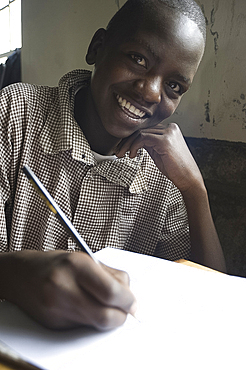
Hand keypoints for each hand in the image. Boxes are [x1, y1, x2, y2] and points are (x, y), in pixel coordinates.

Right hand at [1, 250, 136, 330]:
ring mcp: (56, 308)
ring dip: (107, 317)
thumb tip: (131, 296)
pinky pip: (83, 326)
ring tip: (103, 303)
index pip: (111, 291)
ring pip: (96, 324)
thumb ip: (111, 275)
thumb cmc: (57, 263)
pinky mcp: (53, 323)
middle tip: (125, 310)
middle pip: (105, 316)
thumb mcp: (86, 258)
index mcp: (76, 265)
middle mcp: (64, 287)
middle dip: (121, 316)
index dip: (128, 301)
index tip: (133, 303)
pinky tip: (84, 306)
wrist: (22, 274)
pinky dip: (91, 319)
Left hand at [116, 122, 203, 193]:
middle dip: (127, 141)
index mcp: (170, 130)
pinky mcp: (165, 140)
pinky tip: (131, 155)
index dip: (131, 139)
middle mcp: (170, 128)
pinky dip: (134, 146)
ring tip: (121, 155)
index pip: (145, 130)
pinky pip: (143, 138)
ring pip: (140, 133)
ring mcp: (168, 133)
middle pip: (141, 130)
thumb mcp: (159, 153)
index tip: (122, 148)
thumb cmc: (175, 169)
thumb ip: (150, 145)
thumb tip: (134, 142)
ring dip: (128, 144)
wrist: (189, 179)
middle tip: (117, 152)